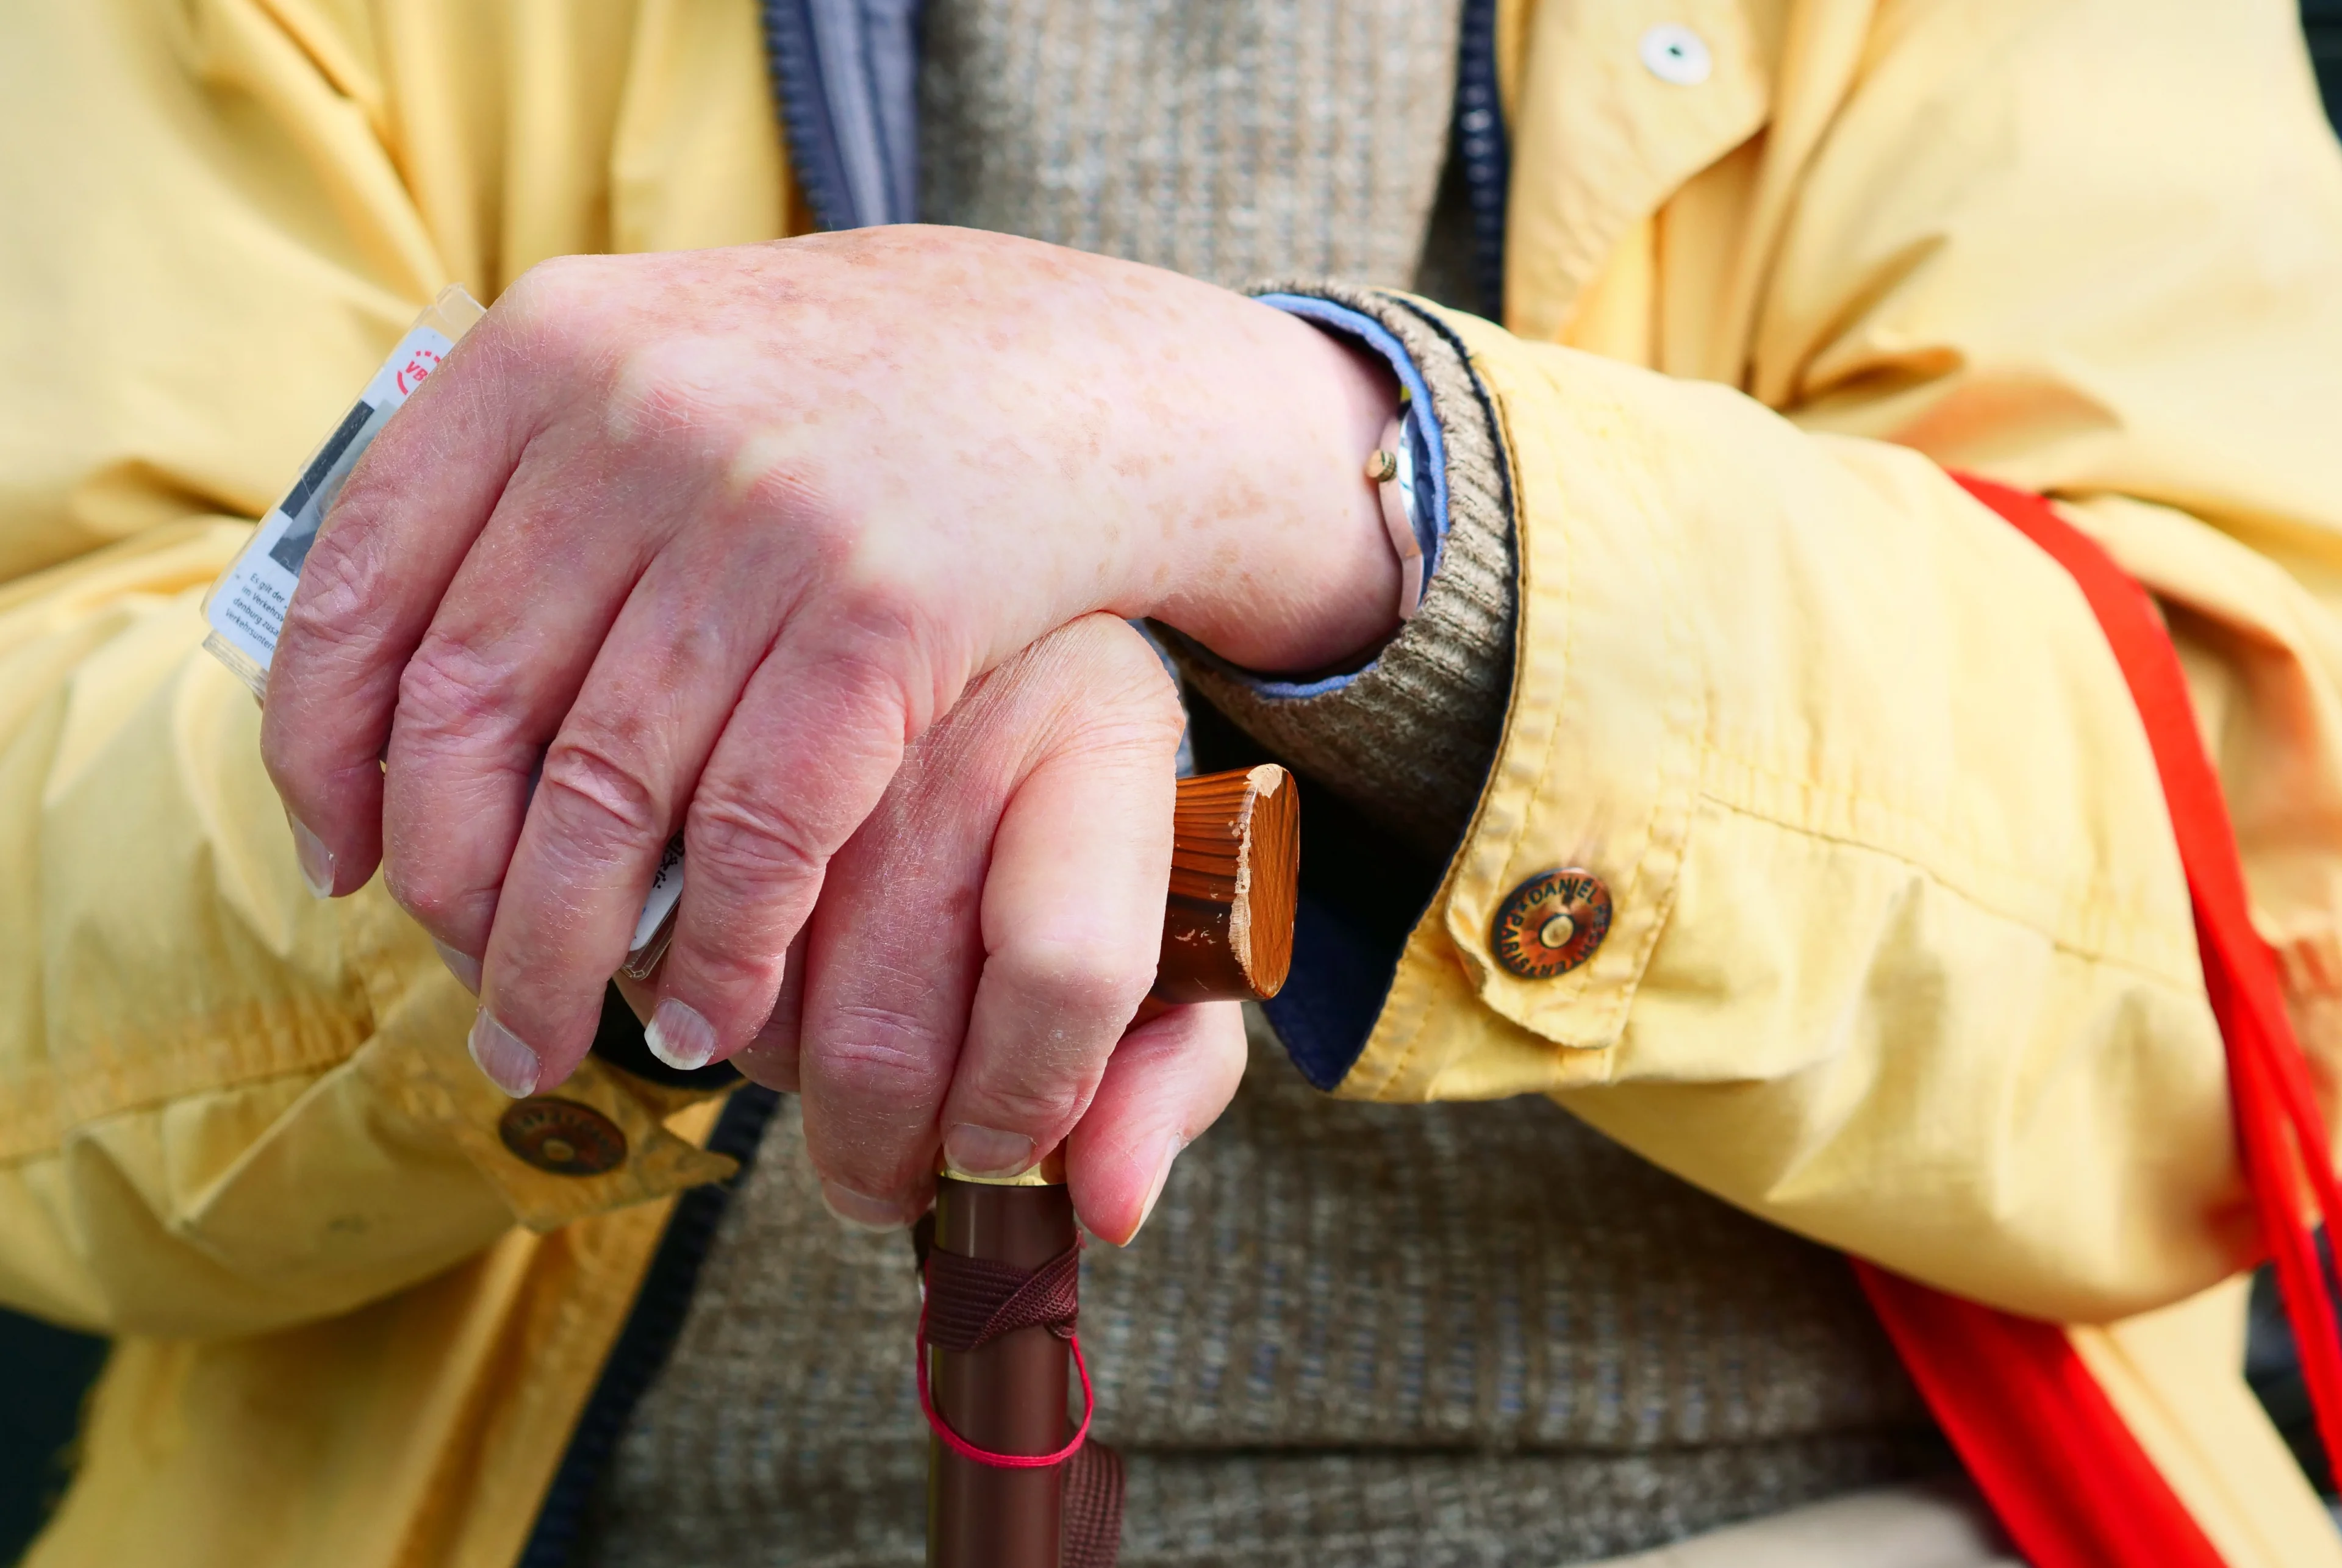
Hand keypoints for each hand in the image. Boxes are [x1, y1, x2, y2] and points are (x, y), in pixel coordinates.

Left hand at [260, 226, 1393, 1097]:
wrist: (1088, 369)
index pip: (359, 587)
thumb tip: (392, 690)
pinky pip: (763, 824)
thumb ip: (534, 481)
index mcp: (548, 350)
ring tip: (549, 1044)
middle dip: (448, 895)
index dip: (323, 758)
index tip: (347, 864)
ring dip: (559, 957)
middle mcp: (636, 417)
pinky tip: (710, 1014)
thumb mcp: (671, 369)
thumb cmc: (865, 400)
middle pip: (468, 714)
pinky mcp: (886, 601)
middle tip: (465, 999)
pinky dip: (724, 946)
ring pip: (603, 794)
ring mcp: (763, 509)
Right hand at [692, 614, 1243, 1238]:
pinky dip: (676, 998)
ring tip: (821, 1051)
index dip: (1022, 1105)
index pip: (1066, 966)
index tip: (993, 1157)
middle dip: (874, 1155)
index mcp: (1103, 729)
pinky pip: (650, 927)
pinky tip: (733, 979)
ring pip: (752, 998)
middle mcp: (960, 698)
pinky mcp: (694, 706)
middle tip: (883, 1182)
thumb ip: (1168, 1075)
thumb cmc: (1060, 809)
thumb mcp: (1166, 914)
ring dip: (774, 1075)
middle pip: (888, 1023)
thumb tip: (1103, 1212)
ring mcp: (809, 697)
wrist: (947, 615)